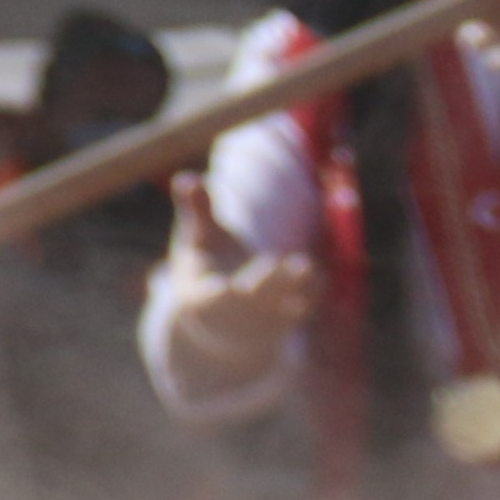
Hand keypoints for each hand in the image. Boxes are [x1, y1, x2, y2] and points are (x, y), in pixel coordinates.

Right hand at [154, 169, 319, 392]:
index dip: (217, 294)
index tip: (226, 287)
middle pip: (251, 299)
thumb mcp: (196, 241)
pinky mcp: (285, 323)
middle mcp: (230, 316)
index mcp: (200, 298)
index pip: (208, 299)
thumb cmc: (206, 269)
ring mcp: (258, 322)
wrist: (222, 319)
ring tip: (304, 265)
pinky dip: (311, 289)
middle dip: (271, 283)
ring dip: (297, 286)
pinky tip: (314, 272)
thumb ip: (196, 211)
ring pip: (281, 305)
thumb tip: (185, 176)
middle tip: (296, 263)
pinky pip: (304, 305)